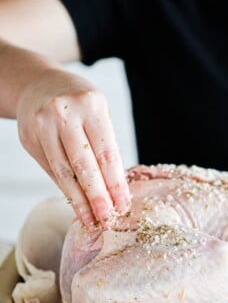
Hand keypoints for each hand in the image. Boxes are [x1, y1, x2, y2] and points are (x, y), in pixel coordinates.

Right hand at [16, 68, 130, 227]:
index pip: (107, 153)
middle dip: (97, 197)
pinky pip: (51, 170)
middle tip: (107, 218)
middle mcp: (64, 113)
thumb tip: (115, 190)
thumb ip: (104, 146)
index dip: (115, 183)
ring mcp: (42, 125)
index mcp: (91, 105)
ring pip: (64, 172)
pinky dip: (65, 189)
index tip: (123, 204)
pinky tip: (76, 203)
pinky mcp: (29, 138)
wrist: (38, 83)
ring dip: (79, 200)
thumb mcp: (98, 113)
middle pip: (84, 165)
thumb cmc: (78, 103)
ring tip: (90, 218)